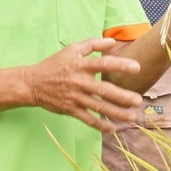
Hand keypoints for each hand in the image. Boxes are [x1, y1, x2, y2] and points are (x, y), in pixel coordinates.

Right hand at [20, 37, 145, 132]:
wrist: (32, 83)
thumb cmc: (55, 65)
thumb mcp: (71, 50)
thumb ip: (92, 45)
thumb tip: (112, 42)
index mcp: (81, 65)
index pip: (103, 64)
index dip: (120, 65)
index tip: (137, 68)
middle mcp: (79, 81)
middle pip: (103, 90)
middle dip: (122, 96)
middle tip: (138, 101)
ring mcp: (75, 97)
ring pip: (98, 107)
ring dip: (116, 113)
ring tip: (131, 117)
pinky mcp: (70, 109)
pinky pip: (87, 119)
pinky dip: (100, 125)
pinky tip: (112, 129)